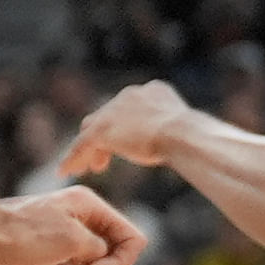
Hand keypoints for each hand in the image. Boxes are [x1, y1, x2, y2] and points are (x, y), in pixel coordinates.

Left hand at [0, 185, 143, 264]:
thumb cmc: (21, 236)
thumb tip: (101, 259)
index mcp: (90, 207)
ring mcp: (62, 236)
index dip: (120, 263)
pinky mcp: (44, 253)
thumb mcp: (73, 241)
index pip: (132, 239)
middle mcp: (80, 219)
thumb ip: (101, 251)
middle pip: (115, 256)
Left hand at [58, 83, 194, 185]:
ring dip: (87, 150)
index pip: (130, 108)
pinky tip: (66, 172)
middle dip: (104, 138)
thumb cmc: (195, 139)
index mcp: (154, 91)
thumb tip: (198, 146)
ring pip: (92, 131)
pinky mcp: (102, 129)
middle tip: (102, 161)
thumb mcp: (188, 131)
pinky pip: (82, 145)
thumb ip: (180, 133)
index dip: (125, 127)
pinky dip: (73, 158)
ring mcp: (114, 110)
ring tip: (87, 169)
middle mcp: (131, 95)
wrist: (183, 135)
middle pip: (107, 116)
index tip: (127, 144)